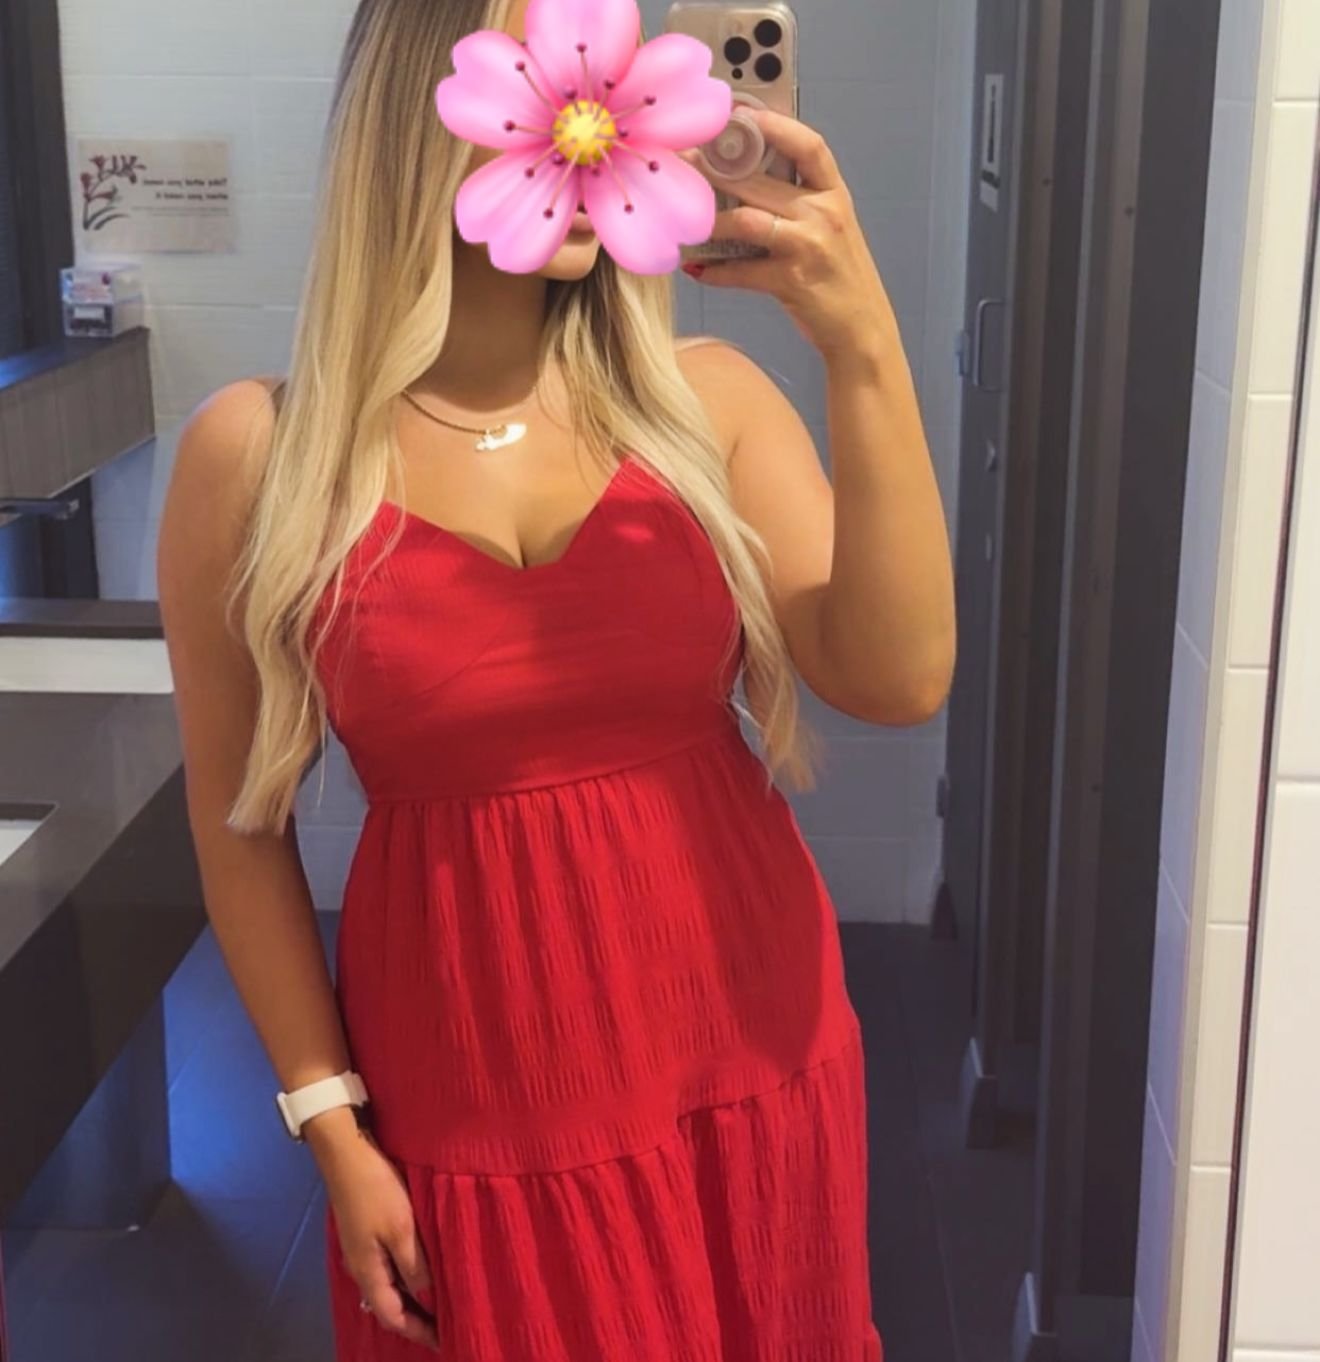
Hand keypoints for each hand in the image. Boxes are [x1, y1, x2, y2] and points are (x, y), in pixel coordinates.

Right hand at [313, 1113, 439, 1351]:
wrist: (346, 1152)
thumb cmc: (376, 1190)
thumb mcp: (401, 1229)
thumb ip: (415, 1265)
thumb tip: (427, 1296)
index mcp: (368, 1272)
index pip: (393, 1316)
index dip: (418, 1331)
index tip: (445, 1341)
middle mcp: (361, 1266)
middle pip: (388, 1304)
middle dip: (416, 1317)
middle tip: (446, 1323)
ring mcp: (360, 1248)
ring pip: (388, 1285)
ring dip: (411, 1296)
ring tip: (439, 1299)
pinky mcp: (364, 1231)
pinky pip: (387, 1266)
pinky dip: (405, 1275)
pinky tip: (421, 1267)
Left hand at [679, 107, 896, 361]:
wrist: (861, 330)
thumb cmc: (838, 277)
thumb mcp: (829, 229)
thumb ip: (799, 200)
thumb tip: (745, 177)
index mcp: (834, 194)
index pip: (808, 145)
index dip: (774, 124)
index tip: (738, 111)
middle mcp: (825, 213)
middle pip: (760, 179)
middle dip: (715, 169)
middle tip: (681, 163)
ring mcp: (809, 246)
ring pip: (746, 219)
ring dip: (710, 221)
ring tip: (685, 219)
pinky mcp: (792, 281)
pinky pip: (742, 270)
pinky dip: (716, 271)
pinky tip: (697, 269)